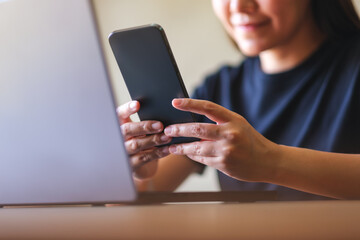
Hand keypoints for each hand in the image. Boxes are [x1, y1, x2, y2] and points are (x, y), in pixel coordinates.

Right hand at [117, 101, 171, 178]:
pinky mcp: (130, 164)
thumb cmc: (142, 140)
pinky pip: (144, 158)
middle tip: (160, 125)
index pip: (119, 114)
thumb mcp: (141, 129)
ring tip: (167, 137)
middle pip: (127, 130)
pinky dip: (157, 153)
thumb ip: (146, 120)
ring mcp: (123, 151)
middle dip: (144, 127)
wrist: (139, 164)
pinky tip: (167, 149)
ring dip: (153, 140)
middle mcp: (118, 137)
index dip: (127, 109)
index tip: (137, 104)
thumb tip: (163, 111)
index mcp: (120, 124)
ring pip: (136, 144)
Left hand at [164, 98, 278, 181]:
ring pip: (196, 147)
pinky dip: (192, 155)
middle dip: (179, 129)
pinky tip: (185, 153)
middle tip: (168, 130)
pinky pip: (202, 159)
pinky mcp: (223, 164)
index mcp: (233, 120)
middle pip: (197, 129)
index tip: (175, 102)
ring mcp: (227, 150)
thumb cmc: (250, 140)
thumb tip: (192, 123)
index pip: (208, 107)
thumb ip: (218, 123)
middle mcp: (230, 134)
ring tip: (171, 146)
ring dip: (181, 147)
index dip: (190, 104)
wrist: (267, 161)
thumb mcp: (238, 124)